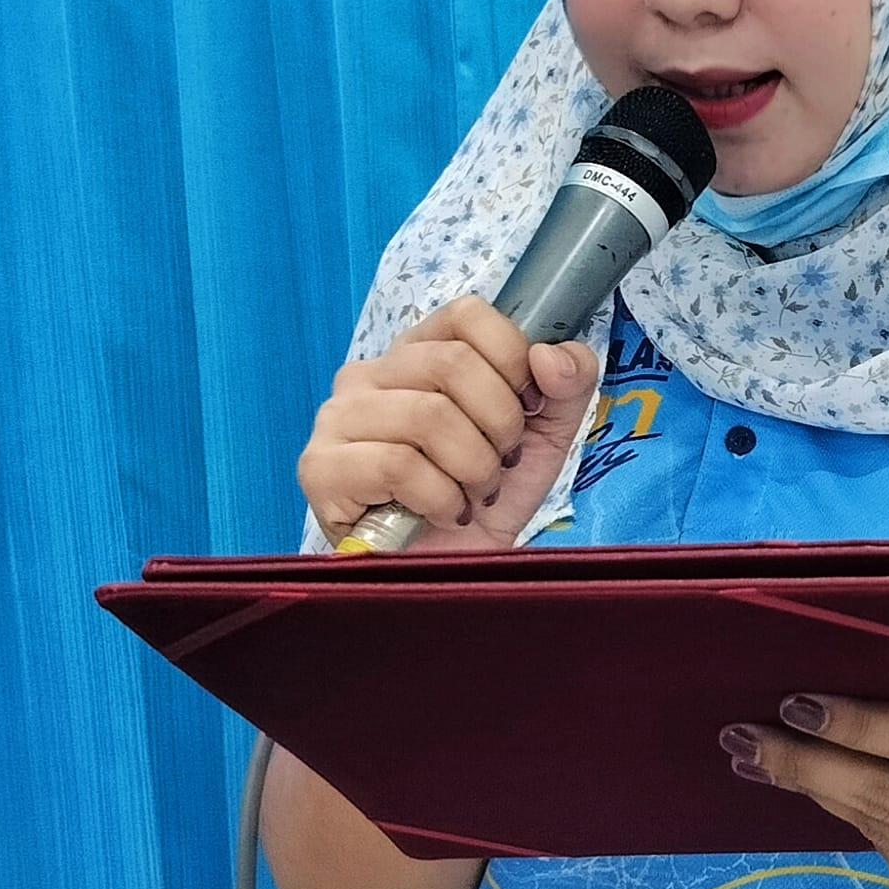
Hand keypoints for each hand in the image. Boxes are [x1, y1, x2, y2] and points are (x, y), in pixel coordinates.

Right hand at [298, 295, 600, 549]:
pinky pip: (397, 464)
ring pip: (428, 416)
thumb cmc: (485, 498)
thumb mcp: (546, 436)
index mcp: (418, 353)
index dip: (512, 359)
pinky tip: (443, 514)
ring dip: (473, 468)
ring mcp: (337, 418)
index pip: (467, 314)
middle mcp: (369, 374)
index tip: (526, 409)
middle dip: (499, 424)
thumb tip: (549, 354)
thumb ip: (567, 384)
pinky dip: (441, 497)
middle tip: (501, 465)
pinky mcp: (320, 468)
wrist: (451, 574)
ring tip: (474, 495)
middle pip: (452, 364)